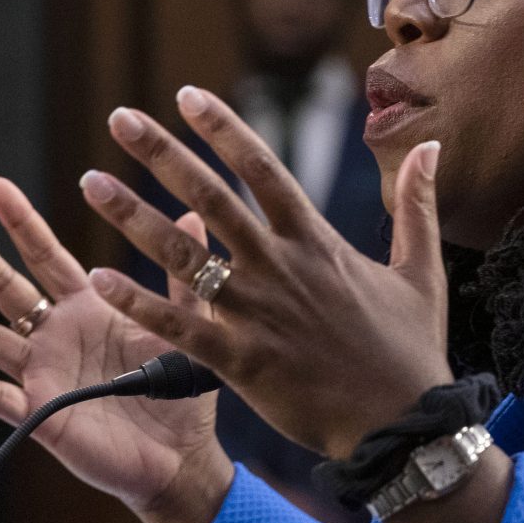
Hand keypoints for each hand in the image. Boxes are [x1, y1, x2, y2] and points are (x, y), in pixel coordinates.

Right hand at [0, 175, 228, 519]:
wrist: (181, 460)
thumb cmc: (180, 396)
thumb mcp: (183, 329)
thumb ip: (179, 279)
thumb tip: (193, 218)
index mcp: (87, 309)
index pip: (46, 255)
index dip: (20, 221)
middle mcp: (56, 337)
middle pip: (2, 286)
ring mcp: (43, 375)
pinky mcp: (42, 417)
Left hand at [79, 88, 453, 460]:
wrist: (404, 427)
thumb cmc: (411, 352)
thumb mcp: (422, 271)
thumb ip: (417, 205)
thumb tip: (433, 146)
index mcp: (317, 242)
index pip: (263, 167)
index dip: (223, 128)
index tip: (186, 95)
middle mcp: (280, 267)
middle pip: (211, 197)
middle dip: (162, 154)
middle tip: (120, 118)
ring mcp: (257, 313)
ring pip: (184, 254)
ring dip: (133, 217)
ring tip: (91, 184)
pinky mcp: (241, 362)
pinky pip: (179, 326)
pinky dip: (138, 302)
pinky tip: (98, 279)